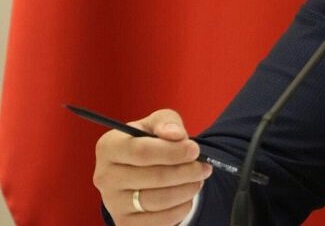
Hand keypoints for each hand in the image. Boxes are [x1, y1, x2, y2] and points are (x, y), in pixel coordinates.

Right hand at [93, 108, 211, 224]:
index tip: (195, 150)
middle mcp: (105, 176)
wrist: (142, 170)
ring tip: (198, 180)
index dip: (173, 152)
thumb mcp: (157, 123)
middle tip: (204, 168)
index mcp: (109, 147)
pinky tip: (186, 197)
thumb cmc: (151, 142)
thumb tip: (176, 135)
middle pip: (154, 177)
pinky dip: (180, 209)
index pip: (141, 151)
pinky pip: (159, 221)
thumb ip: (167, 122)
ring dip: (187, 190)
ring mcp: (112, 203)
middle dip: (186, 172)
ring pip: (158, 200)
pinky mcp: (124, 223)